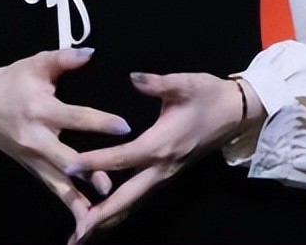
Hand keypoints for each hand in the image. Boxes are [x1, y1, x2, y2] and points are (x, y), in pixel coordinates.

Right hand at [0, 47, 130, 223]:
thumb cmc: (12, 81)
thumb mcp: (35, 64)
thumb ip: (63, 58)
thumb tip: (91, 53)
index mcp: (39, 109)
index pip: (73, 117)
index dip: (98, 122)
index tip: (124, 127)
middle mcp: (36, 138)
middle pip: (65, 158)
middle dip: (89, 171)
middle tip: (112, 181)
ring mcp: (33, 158)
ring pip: (58, 182)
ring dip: (78, 198)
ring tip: (100, 209)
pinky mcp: (33, 169)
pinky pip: (53, 188)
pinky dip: (68, 203)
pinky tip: (86, 220)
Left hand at [64, 72, 262, 242]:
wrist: (236, 111)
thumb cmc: (208, 95)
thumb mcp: (185, 83)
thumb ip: (157, 82)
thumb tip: (133, 77)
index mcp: (162, 144)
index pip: (123, 158)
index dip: (95, 163)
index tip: (70, 168)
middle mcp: (162, 166)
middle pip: (127, 197)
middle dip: (101, 216)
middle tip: (77, 235)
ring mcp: (166, 174)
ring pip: (134, 202)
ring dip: (109, 218)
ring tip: (83, 234)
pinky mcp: (167, 174)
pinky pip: (140, 196)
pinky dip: (121, 208)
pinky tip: (104, 214)